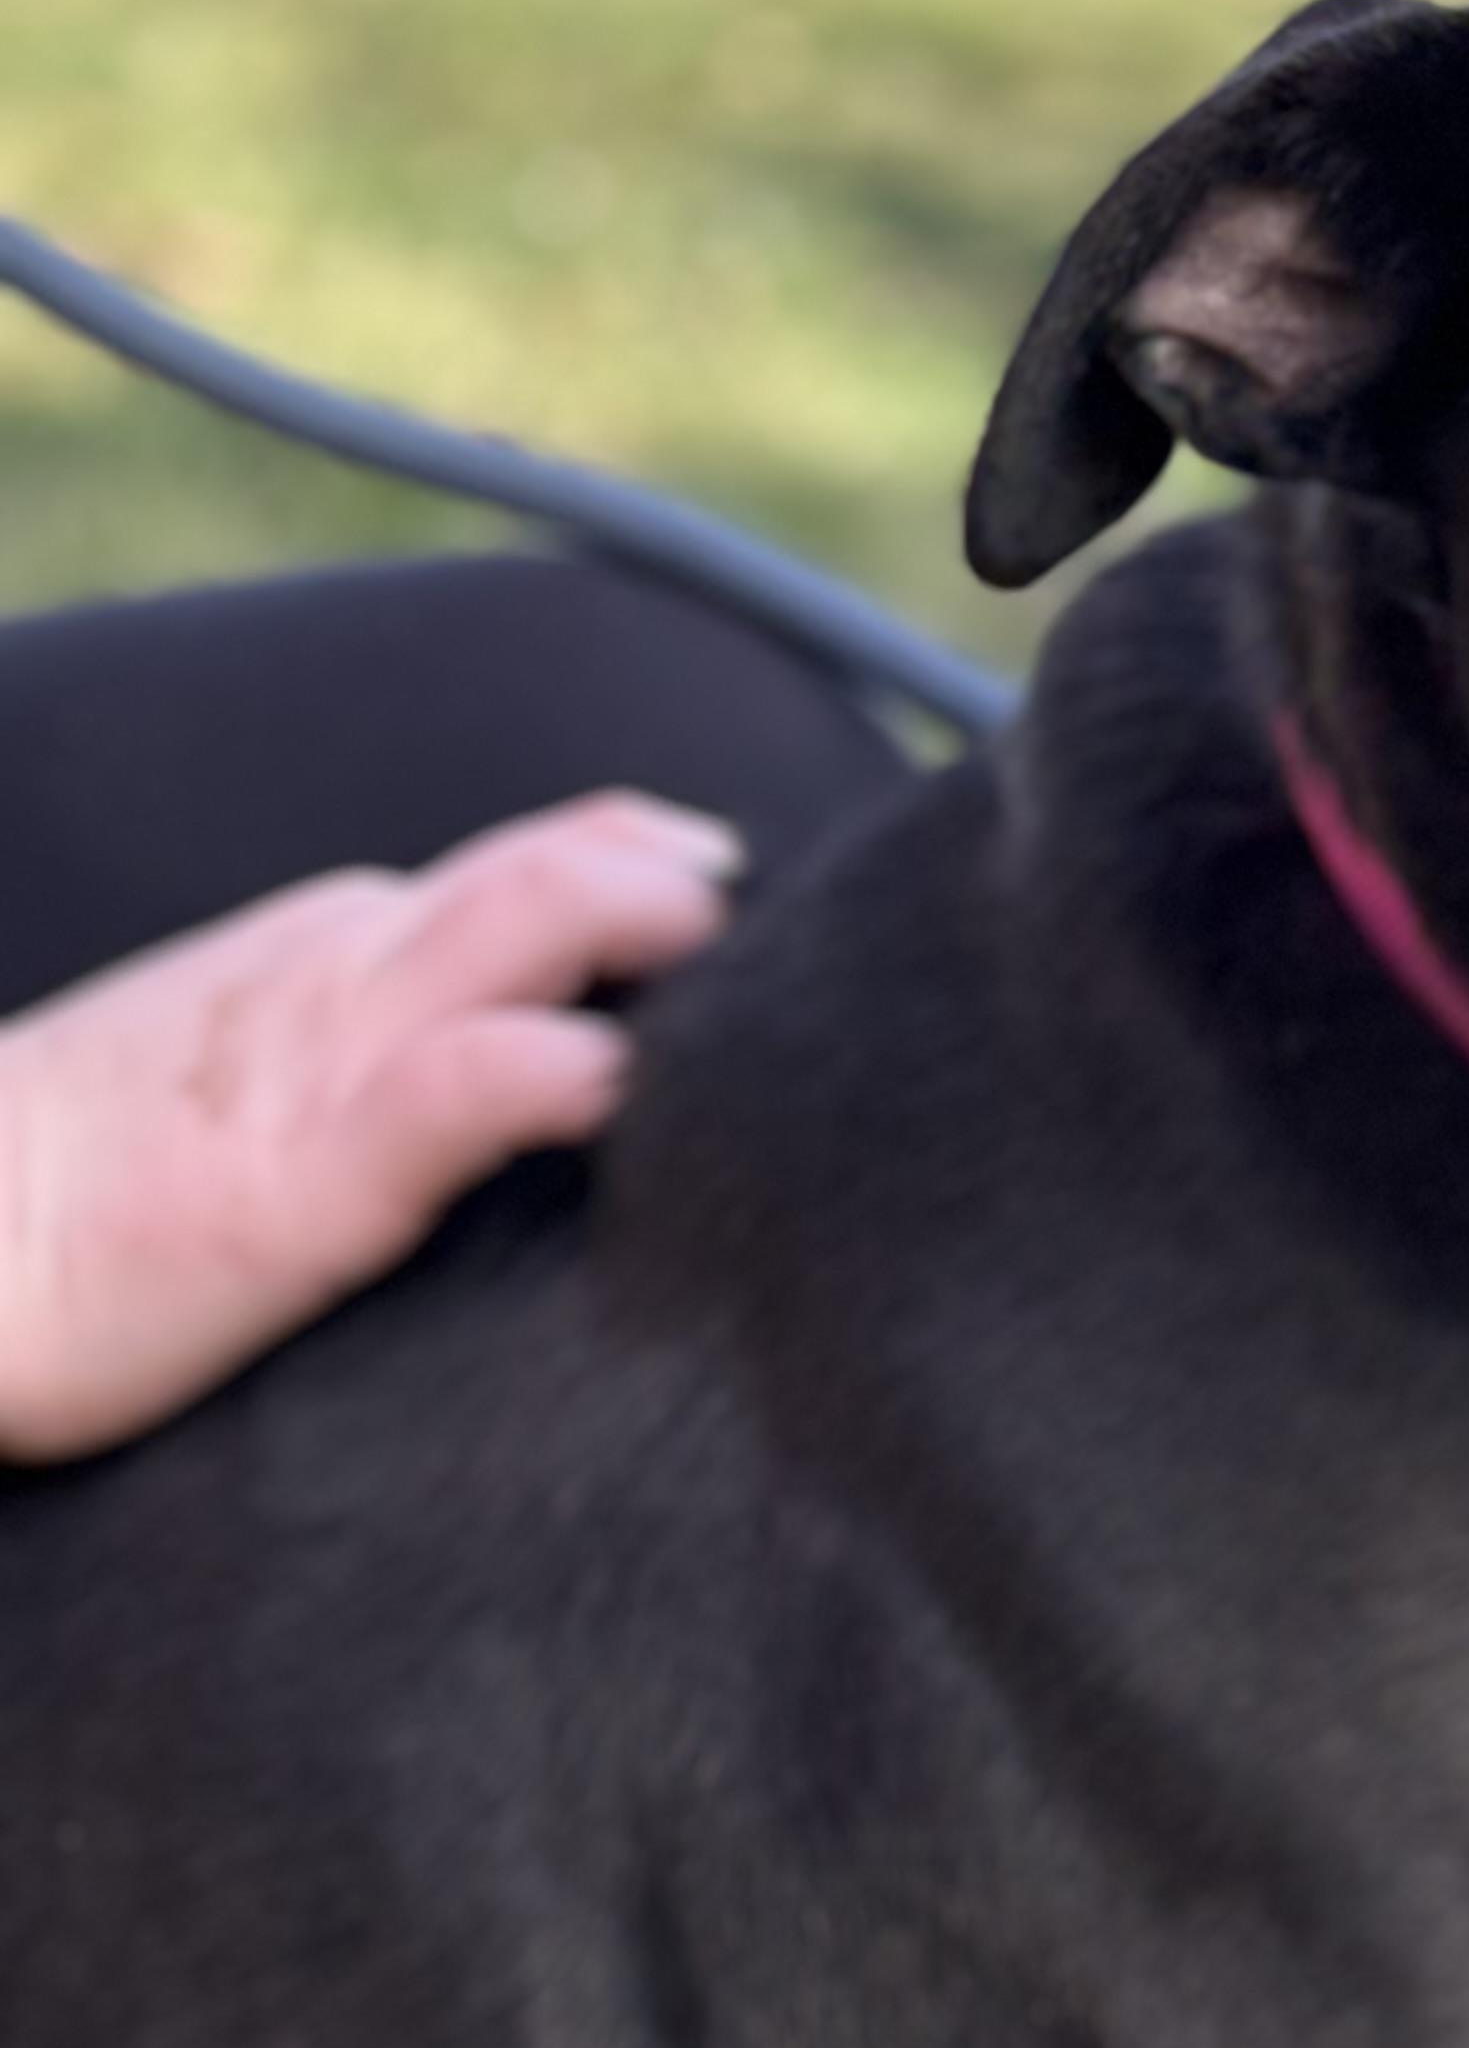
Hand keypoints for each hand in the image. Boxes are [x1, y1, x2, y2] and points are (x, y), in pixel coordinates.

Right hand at [0, 791, 741, 1464]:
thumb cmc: (111, 1186)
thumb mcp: (275, 1072)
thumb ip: (405, 1043)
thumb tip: (567, 1056)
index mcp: (349, 951)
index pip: (533, 864)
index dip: (651, 861)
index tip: (754, 904)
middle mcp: (352, 973)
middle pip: (547, 870)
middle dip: (673, 872)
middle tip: (777, 919)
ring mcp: (329, 1061)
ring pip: (515, 930)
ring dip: (635, 918)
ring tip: (725, 938)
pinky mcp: (305, 1182)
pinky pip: (443, 1092)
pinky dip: (535, 1068)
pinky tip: (607, 1075)